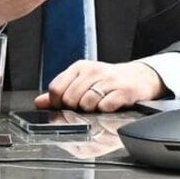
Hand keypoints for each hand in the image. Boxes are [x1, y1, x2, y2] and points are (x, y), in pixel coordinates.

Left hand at [34, 60, 165, 112]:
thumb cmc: (108, 81)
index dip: (57, 102)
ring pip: (86, 103)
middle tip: (84, 106)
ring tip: (98, 105)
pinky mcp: (124, 90)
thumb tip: (39, 102)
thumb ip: (61, 92)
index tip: (64, 106)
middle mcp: (93, 71)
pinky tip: (109, 106)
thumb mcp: (82, 81)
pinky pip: (105, 106)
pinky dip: (105, 111)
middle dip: (75, 108)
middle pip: (70, 98)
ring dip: (90, 110)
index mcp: (80, 67)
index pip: (56, 88)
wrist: (139, 77)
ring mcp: (109, 80)